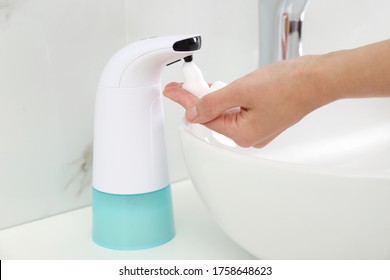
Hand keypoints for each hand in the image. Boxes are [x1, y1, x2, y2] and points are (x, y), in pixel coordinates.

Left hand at [164, 55, 331, 147]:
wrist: (316, 79)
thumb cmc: (288, 85)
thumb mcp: (242, 90)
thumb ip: (213, 102)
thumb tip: (193, 112)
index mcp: (242, 135)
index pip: (206, 118)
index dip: (188, 102)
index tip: (175, 92)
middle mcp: (249, 137)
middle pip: (215, 117)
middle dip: (199, 100)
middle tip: (185, 84)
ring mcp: (258, 129)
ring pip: (226, 113)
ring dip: (214, 98)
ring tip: (201, 84)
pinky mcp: (264, 119)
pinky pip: (238, 111)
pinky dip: (228, 100)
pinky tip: (222, 89)